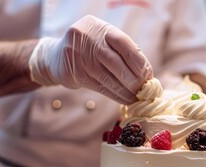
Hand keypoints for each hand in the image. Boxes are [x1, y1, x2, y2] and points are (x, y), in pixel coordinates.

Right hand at [28, 15, 152, 103]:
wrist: (56, 56)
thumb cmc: (89, 49)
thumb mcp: (103, 40)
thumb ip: (122, 50)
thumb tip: (146, 73)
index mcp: (100, 28)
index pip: (123, 43)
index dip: (138, 60)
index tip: (148, 75)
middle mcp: (89, 40)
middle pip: (116, 62)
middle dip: (133, 78)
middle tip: (144, 89)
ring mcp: (80, 57)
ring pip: (108, 77)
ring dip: (125, 90)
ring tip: (136, 97)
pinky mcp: (76, 73)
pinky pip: (100, 87)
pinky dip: (114, 95)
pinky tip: (124, 99)